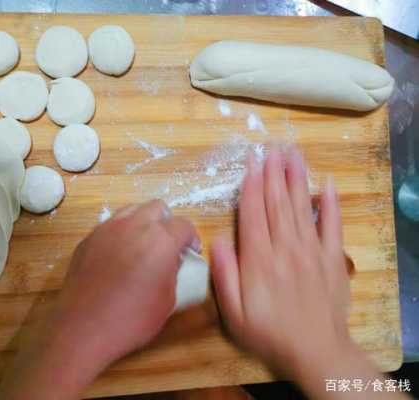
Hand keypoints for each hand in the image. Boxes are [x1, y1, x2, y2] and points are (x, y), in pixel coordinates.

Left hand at [0, 200, 199, 399]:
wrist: (83, 328)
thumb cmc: (131, 319)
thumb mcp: (168, 300)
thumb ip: (174, 272)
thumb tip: (171, 262)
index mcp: (160, 239)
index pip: (184, 225)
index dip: (191, 239)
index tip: (190, 253)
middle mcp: (134, 225)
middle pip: (158, 208)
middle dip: (168, 223)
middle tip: (168, 246)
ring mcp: (107, 229)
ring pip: (132, 210)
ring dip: (143, 223)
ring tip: (142, 248)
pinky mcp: (88, 238)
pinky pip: (111, 226)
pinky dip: (121, 234)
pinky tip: (118, 258)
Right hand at [211, 145, 350, 379]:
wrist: (316, 352)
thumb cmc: (269, 333)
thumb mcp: (234, 314)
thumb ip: (225, 276)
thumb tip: (218, 240)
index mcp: (259, 260)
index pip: (254, 214)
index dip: (251, 186)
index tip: (251, 162)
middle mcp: (285, 248)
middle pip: (277, 204)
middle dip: (273, 173)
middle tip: (272, 147)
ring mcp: (312, 251)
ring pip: (301, 207)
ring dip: (296, 179)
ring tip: (293, 154)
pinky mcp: (332, 258)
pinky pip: (332, 226)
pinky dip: (331, 203)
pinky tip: (328, 184)